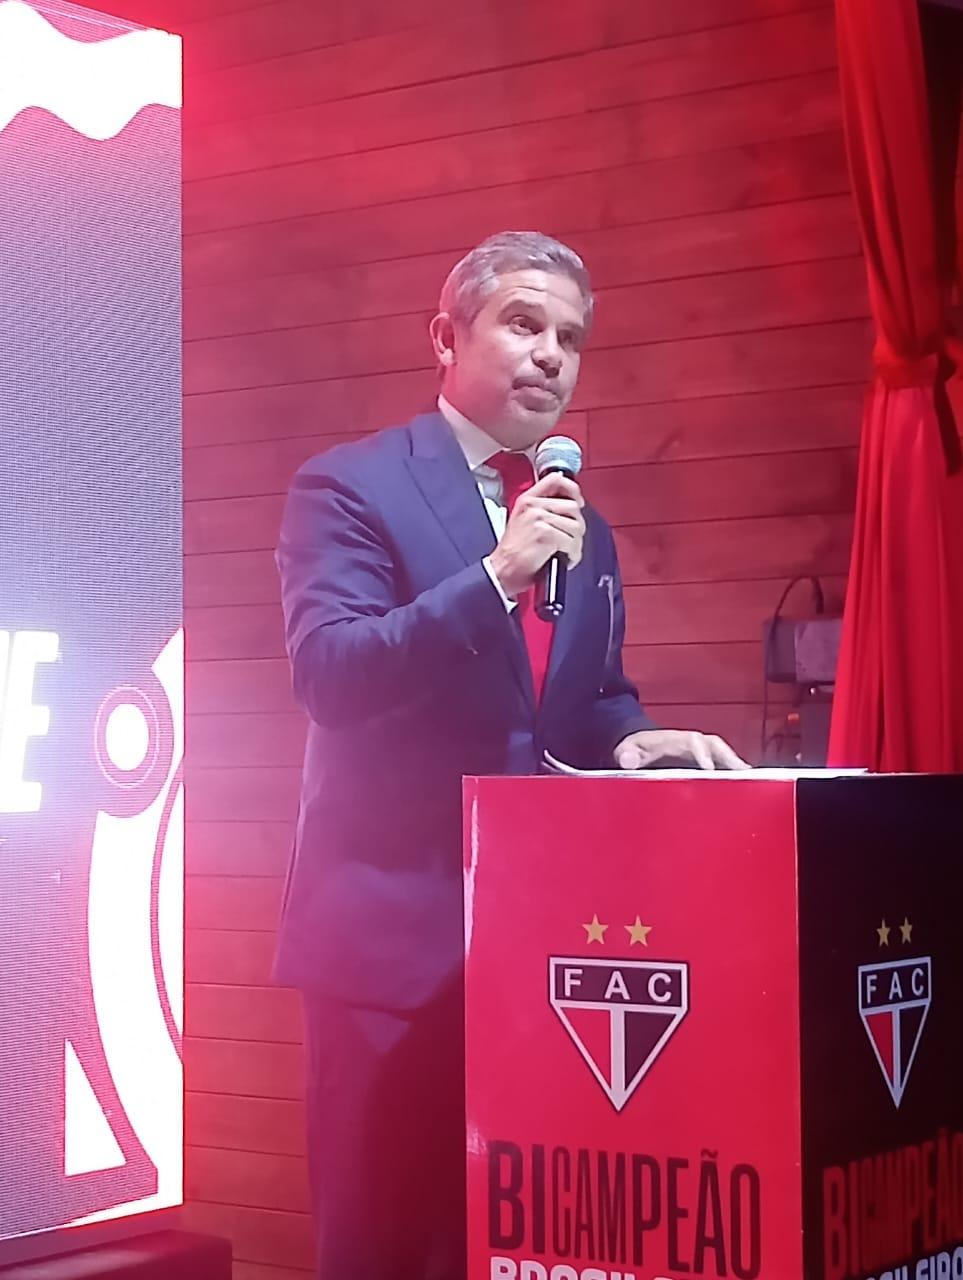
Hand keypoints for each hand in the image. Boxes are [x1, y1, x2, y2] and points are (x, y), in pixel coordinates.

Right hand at [488, 474, 584, 598]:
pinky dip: (573, 555)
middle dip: (576, 527)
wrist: (502, 572)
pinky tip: (563, 559)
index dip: (573, 490)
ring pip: (576, 526)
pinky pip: (572, 542)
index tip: (578, 502)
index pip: (556, 480)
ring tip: (565, 552)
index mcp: (527, 500)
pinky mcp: (546, 534)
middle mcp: (533, 506)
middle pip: (573, 507)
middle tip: (569, 540)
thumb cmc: (514, 553)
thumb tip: (571, 506)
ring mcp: (539, 519)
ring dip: (575, 543)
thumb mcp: (524, 522)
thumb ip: (544, 510)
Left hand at [613, 729, 748, 770]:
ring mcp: (699, 749)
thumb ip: (626, 755)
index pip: (693, 743)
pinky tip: (745, 787)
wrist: (637, 744)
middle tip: (744, 776)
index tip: (710, 769)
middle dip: (730, 759)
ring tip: (753, 783)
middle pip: (715, 746)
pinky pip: (721, 763)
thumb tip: (627, 760)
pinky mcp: (702, 759)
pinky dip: (732, 773)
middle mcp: (690, 741)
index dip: (703, 755)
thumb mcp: (625, 750)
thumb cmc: (634, 748)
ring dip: (735, 766)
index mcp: (673, 739)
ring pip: (722, 754)